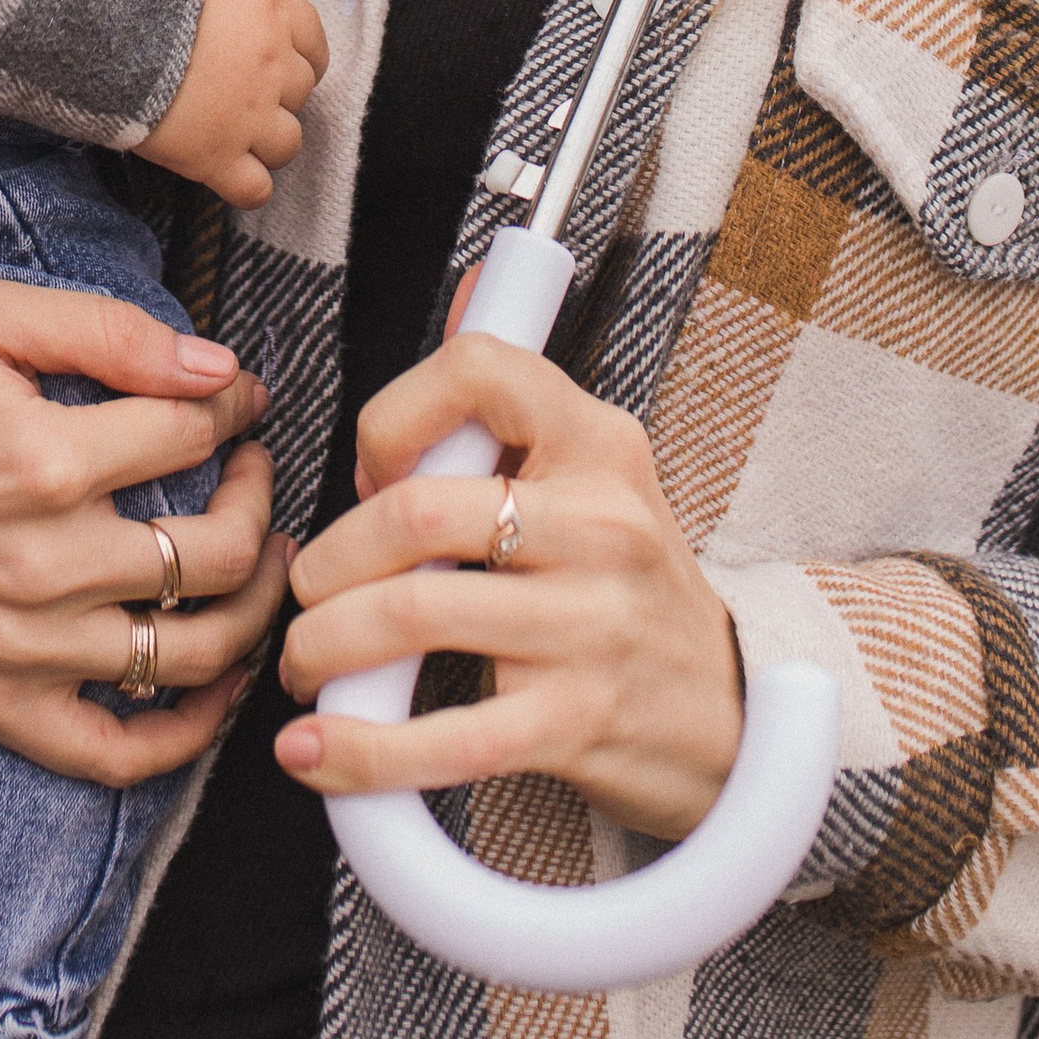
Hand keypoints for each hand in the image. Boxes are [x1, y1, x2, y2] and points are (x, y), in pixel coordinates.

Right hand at [0, 277, 288, 788]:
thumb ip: (105, 331)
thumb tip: (218, 371)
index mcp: (43, 462)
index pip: (195, 436)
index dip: (235, 407)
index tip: (236, 399)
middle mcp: (41, 567)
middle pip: (218, 552)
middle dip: (259, 497)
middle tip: (252, 467)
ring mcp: (19, 649)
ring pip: (196, 653)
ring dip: (256, 606)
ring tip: (260, 559)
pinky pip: (116, 754)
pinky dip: (187, 732)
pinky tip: (217, 682)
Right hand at [137, 0, 326, 206]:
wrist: (113, 31)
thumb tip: (234, 11)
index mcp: (272, 11)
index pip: (313, 41)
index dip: (302, 58)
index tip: (285, 66)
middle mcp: (272, 64)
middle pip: (300, 92)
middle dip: (276, 96)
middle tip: (239, 95)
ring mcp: (250, 115)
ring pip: (288, 144)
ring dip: (268, 142)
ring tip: (237, 136)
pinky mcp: (218, 157)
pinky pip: (255, 190)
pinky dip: (247, 188)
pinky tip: (231, 176)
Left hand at [273, 287, 743, 840]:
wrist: (733, 718)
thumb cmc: (633, 591)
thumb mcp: (597, 480)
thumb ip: (516, 407)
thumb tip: (470, 287)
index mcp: (598, 445)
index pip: (477, 372)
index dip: (392, 418)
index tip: (371, 477)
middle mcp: (602, 522)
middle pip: (416, 509)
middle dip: (327, 560)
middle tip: (305, 594)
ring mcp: (593, 623)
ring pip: (413, 616)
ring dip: (323, 647)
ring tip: (307, 665)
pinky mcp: (579, 720)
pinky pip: (447, 737)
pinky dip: (364, 750)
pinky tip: (320, 751)